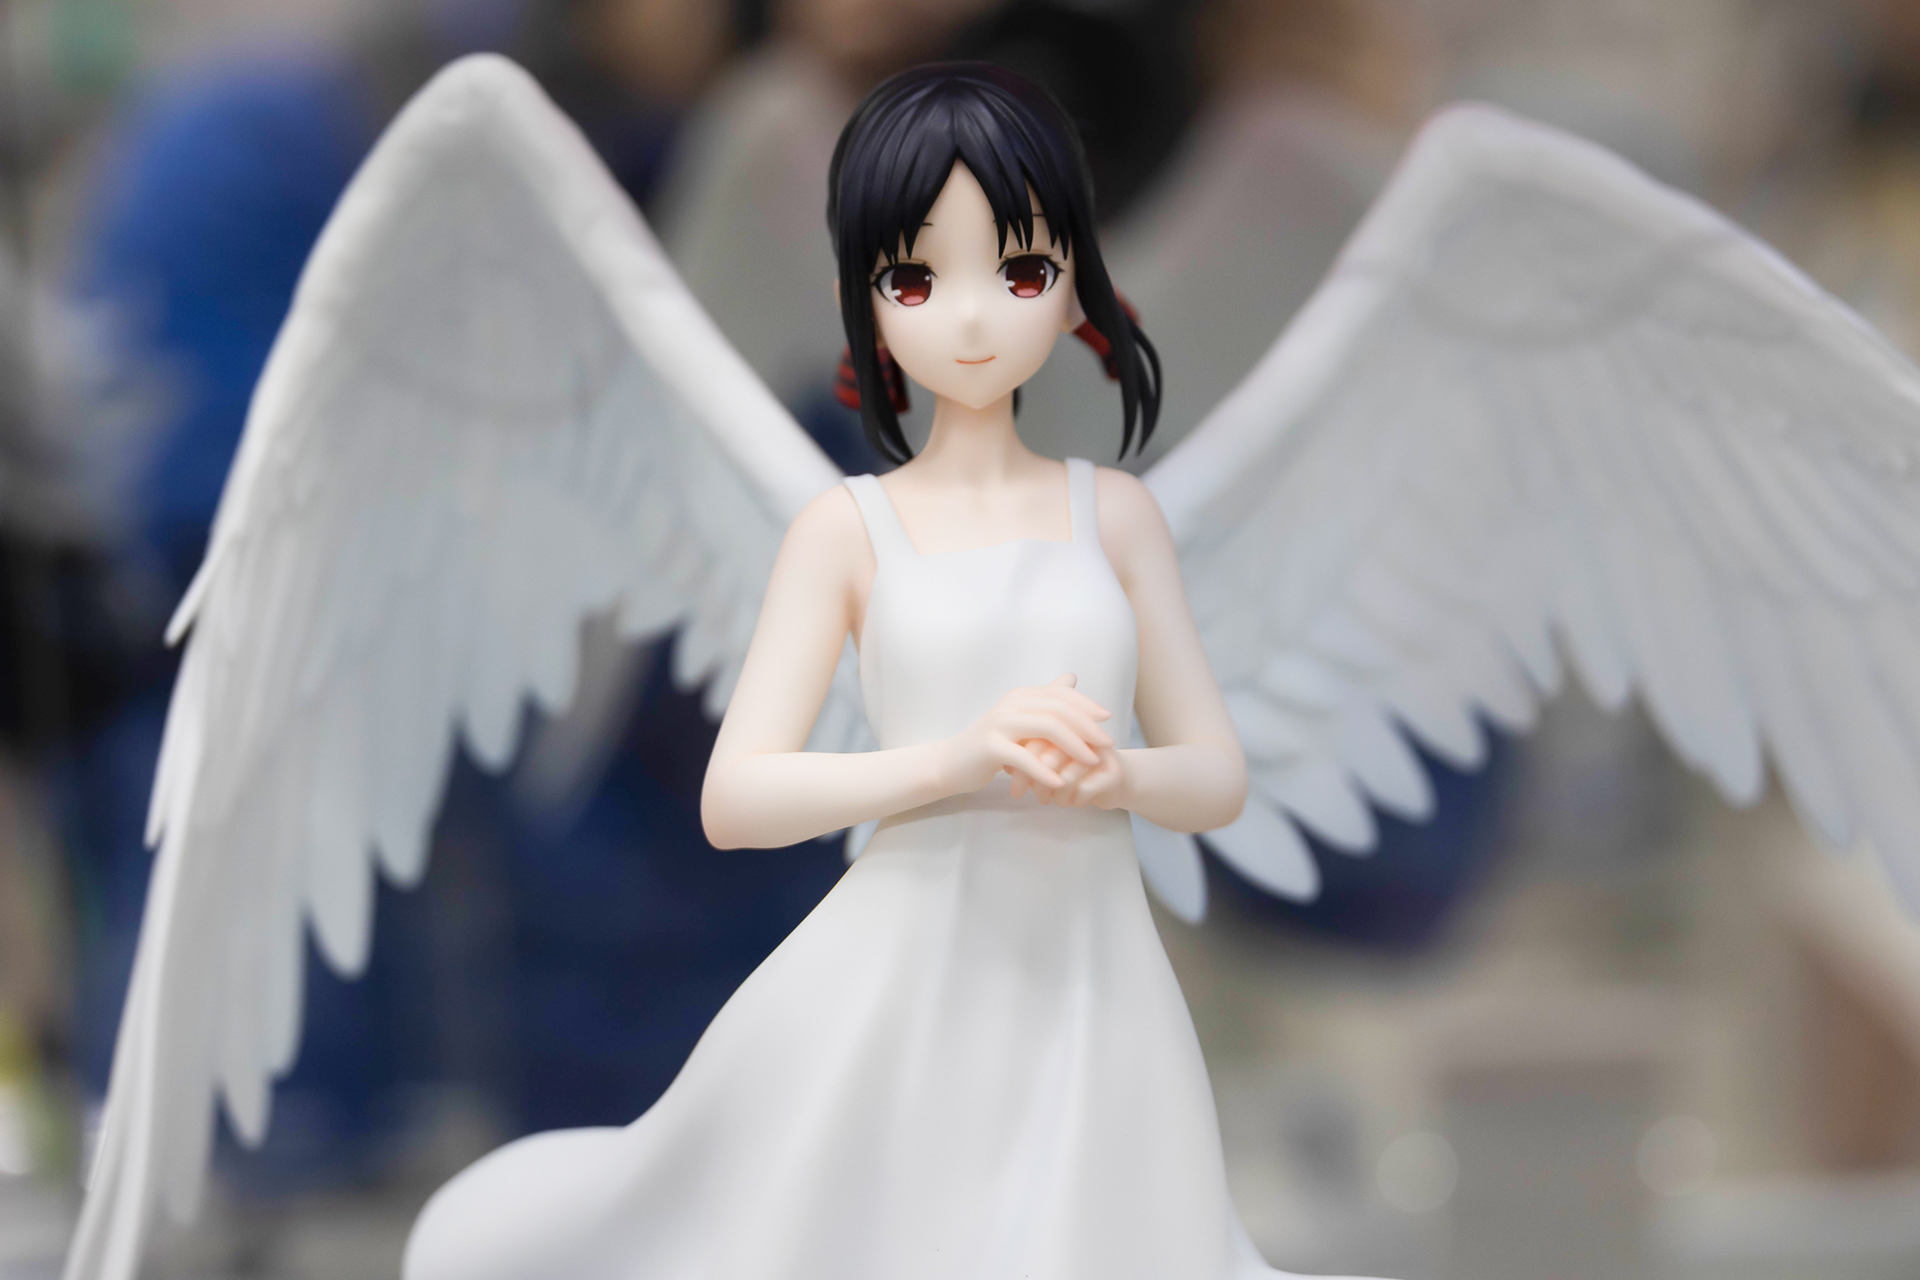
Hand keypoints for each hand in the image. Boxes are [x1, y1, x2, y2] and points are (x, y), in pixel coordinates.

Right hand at [942, 674, 1113, 797]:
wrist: (952, 763)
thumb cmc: (991, 745)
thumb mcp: (1020, 719)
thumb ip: (1046, 701)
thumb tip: (1071, 677)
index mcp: (1020, 696)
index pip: (1060, 695)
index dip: (1086, 705)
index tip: (1108, 718)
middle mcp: (1010, 705)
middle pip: (1058, 709)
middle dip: (1087, 726)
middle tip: (1108, 743)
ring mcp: (999, 724)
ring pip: (1046, 728)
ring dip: (1074, 746)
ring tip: (1093, 761)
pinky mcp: (991, 747)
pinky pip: (1025, 758)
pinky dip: (1045, 771)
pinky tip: (1060, 783)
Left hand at [1014, 738, 1131, 808]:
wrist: (1114, 783)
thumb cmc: (1075, 770)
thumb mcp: (1049, 758)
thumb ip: (1029, 755)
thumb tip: (1006, 763)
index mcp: (1068, 724)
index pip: (1037, 735)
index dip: (1021, 755)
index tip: (1008, 772)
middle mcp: (1085, 736)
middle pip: (1048, 756)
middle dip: (1031, 778)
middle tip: (1020, 792)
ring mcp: (1101, 754)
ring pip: (1064, 777)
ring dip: (1049, 793)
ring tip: (1046, 799)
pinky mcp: (1112, 774)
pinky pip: (1080, 790)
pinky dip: (1068, 800)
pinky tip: (1067, 802)